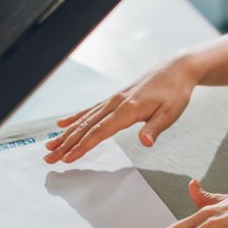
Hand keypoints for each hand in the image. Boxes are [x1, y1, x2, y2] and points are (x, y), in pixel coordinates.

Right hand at [42, 55, 198, 163]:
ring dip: (66, 133)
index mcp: (128, 109)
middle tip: (49, 157)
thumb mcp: (171, 113)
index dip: (82, 146)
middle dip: (66, 143)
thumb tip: (145, 143)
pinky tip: (63, 123)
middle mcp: (116, 103)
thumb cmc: (176, 91)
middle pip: (86, 127)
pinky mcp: (116, 98)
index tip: (67, 158)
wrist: (177, 68)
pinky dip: (75, 117)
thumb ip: (155, 129)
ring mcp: (114, 99)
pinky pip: (91, 109)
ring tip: (50, 144)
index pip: (100, 132)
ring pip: (85, 119)